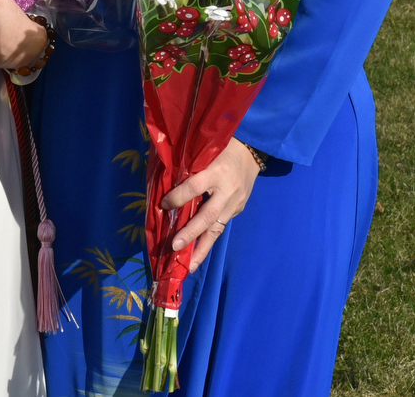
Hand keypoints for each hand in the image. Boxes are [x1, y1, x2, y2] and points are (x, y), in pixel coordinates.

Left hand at [161, 138, 260, 273]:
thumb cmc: (222, 148)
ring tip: (189, 266)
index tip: (163, 205)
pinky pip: (221, 226)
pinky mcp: (238, 209)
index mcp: (216, 172)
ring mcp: (235, 203)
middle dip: (190, 233)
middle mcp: (227, 190)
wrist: (251, 151)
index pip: (194, 187)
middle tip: (175, 247)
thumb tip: (164, 183)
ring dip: (202, 248)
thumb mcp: (205, 151)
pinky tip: (198, 251)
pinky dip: (209, 240)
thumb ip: (189, 166)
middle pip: (207, 215)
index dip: (177, 198)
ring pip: (217, 228)